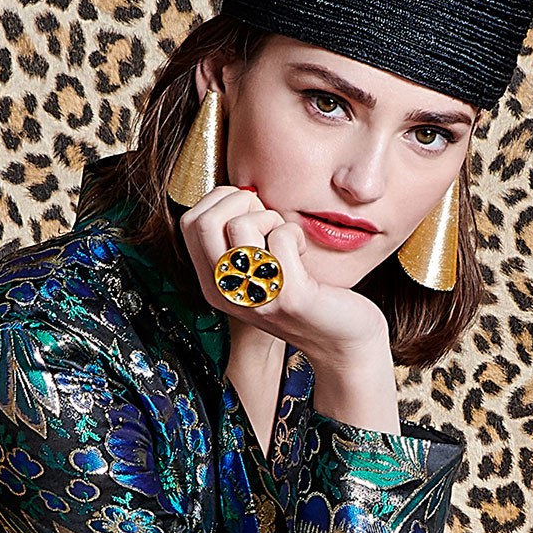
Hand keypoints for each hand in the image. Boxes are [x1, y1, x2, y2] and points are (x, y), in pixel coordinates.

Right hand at [177, 185, 400, 432]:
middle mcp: (226, 293)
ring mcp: (255, 296)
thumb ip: (240, 239)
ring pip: (240, 225)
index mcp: (213, 284)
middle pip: (203, 221)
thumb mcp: (259, 268)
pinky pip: (281, 237)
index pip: (189, 223)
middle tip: (268, 219)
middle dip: (239, 202)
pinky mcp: (289, 297)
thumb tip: (240, 191)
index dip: (219, 201)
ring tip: (286, 238)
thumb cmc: (304, 293)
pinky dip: (296, 234)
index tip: (248, 210)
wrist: (342, 341)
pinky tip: (303, 252)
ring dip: (270, 218)